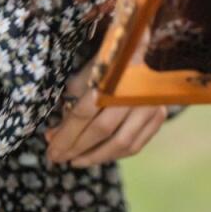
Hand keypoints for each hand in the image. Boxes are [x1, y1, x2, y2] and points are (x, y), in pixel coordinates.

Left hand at [44, 53, 167, 167]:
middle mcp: (132, 92)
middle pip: (101, 130)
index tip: (51, 151)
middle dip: (76, 148)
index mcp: (109, 78)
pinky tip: (98, 156)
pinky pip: (135, 145)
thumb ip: (69, 106)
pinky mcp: (158, 115)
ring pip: (121, 143)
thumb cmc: (107, 64)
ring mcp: (149, 105)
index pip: (83, 114)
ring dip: (95, 157)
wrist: (141, 50)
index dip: (65, 136)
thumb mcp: (85, 77)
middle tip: (59, 158)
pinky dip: (115, 155)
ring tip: (76, 161)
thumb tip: (52, 138)